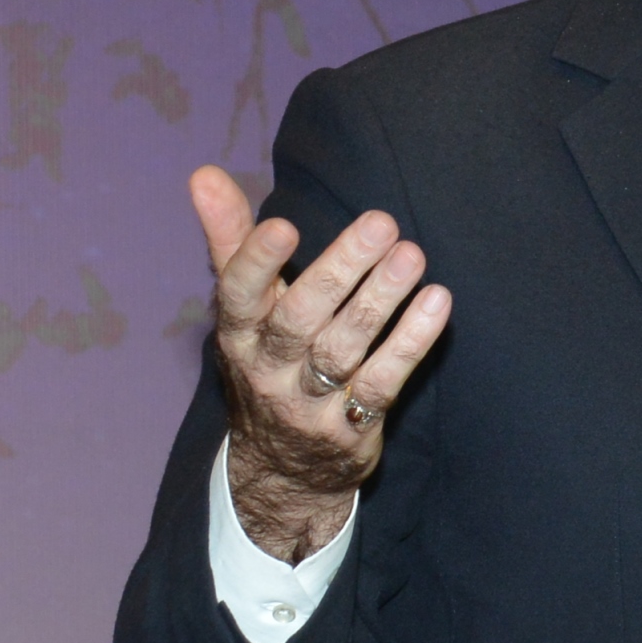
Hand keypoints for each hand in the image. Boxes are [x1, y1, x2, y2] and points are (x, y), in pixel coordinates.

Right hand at [191, 164, 451, 563]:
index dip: (257, 261)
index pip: (238, 294)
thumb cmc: (267, 362)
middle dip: (340, 269)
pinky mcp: (351, 427)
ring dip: (381, 300)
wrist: (283, 468)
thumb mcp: (242, 309)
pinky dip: (411, 343)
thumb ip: (230, 239)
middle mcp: (268, 368)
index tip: (284, 224)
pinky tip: (437, 304)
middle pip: (301, 317)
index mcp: (238, 333)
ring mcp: (309, 402)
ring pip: (345, 348)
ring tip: (412, 255)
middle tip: (381, 223)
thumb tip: (204, 174)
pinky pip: (383, 382)